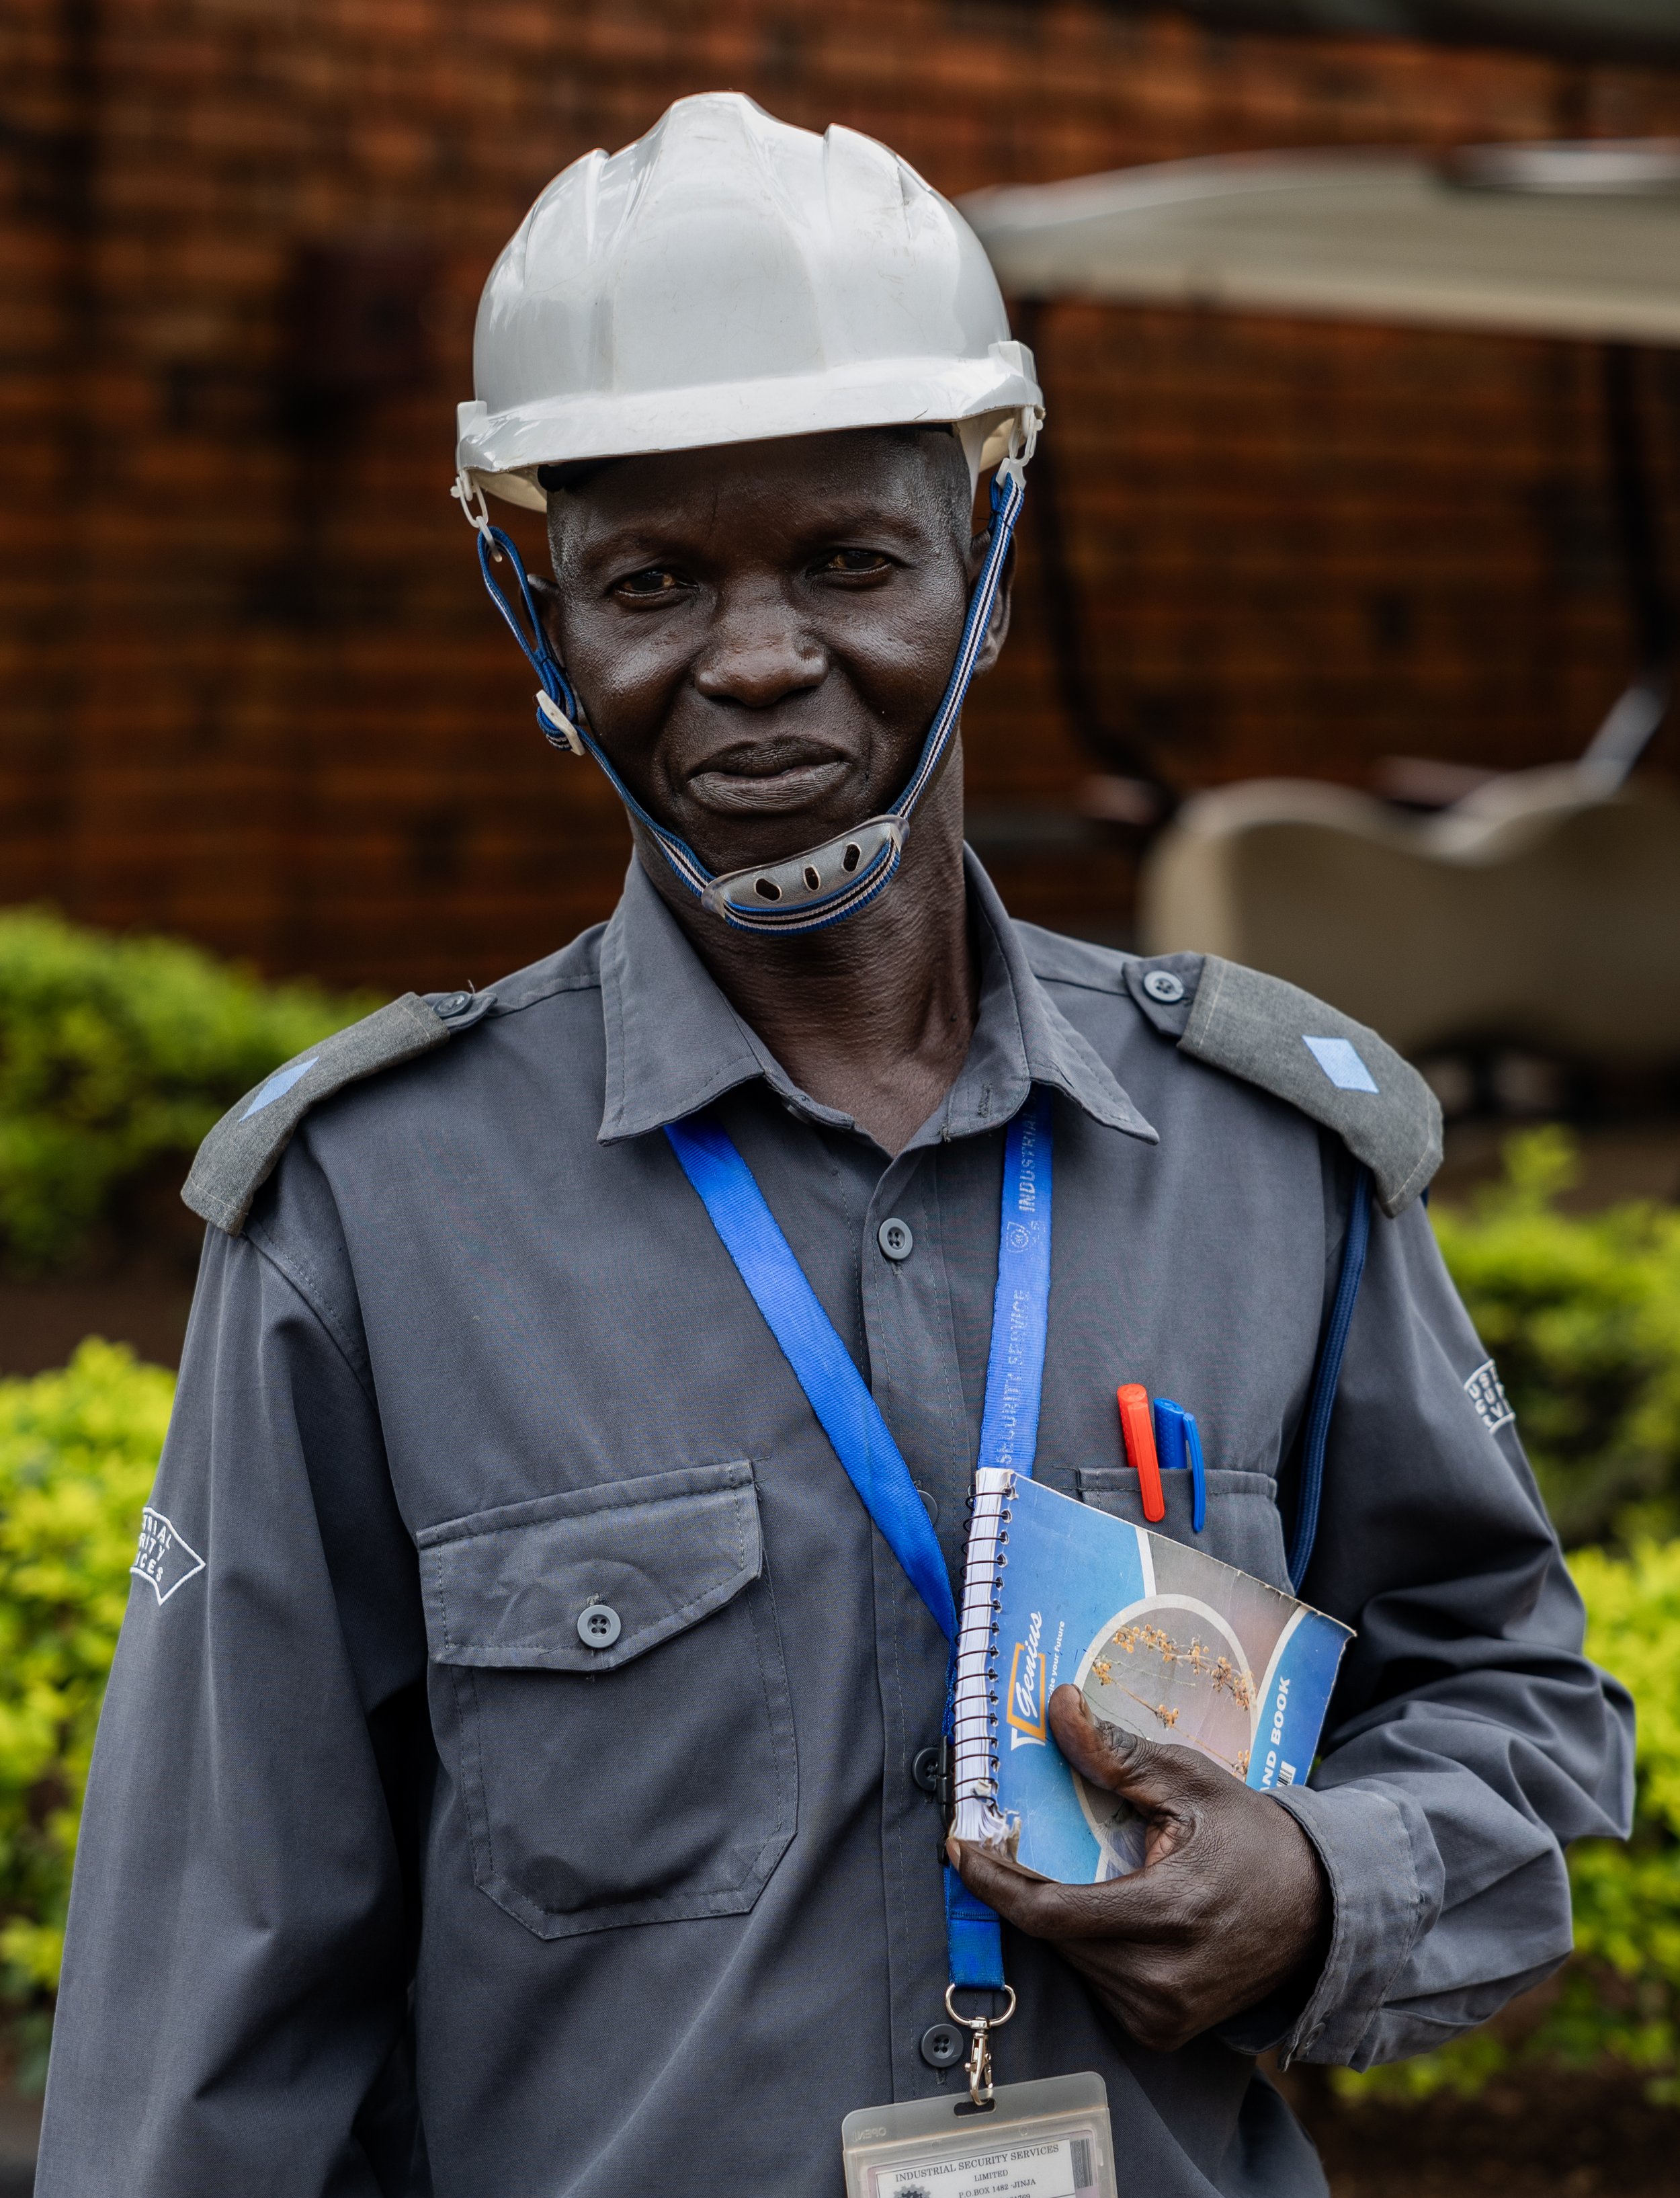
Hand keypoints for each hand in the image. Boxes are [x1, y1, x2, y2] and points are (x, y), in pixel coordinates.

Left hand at [949, 1685, 1329, 2052]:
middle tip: (1005, 1843)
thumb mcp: (1189, 1781)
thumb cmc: (1252, 1838)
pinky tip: (1108, 1909)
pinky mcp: (1163, 2032)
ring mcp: (1163, 2015)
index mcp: (1168, 1913)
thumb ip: (1116, 1753)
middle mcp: (1161, 1978)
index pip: (1050, 1912)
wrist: (1320, 1911)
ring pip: (1071, 1961)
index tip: (961, 1848)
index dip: (995, 1880)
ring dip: (1057, 1917)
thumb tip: (1058, 1705)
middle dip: (1022, 1887)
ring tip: (1076, 1870)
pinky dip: (1087, 1945)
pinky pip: (1096, 1984)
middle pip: (1054, 1935)